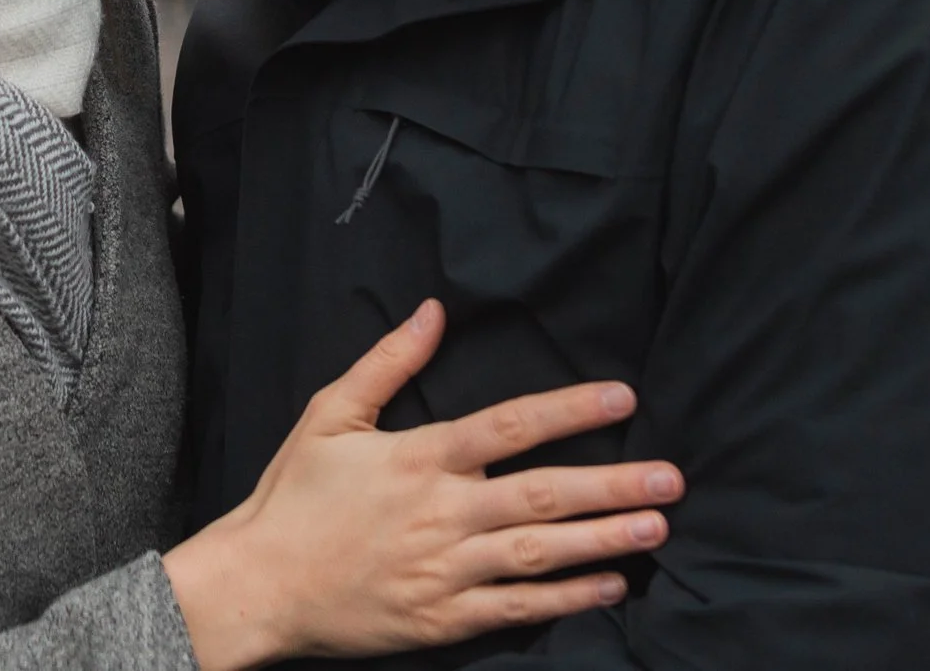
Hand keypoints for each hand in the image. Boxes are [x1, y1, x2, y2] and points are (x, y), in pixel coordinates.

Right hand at [162, 300, 682, 668]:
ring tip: (657, 527)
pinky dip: (567, 598)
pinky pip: (518, 608)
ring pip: (540, 552)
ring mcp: (446, 570)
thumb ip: (387, 362)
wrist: (259, 584)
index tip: (622, 399)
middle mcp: (442, 512)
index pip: (510, 426)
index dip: (570, 410)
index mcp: (420, 457)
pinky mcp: (443, 618)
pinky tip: (609, 586)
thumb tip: (433, 311)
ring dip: (604, 539)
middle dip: (613, 484)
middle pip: (543, 493)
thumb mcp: (330, 414)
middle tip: (670, 478)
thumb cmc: (294, 496)